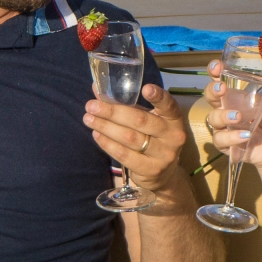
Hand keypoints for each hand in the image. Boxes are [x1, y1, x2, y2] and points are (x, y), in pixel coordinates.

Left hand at [83, 83, 189, 197]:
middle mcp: (173, 136)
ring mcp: (163, 155)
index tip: (146, 88)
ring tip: (88, 119)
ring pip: (129, 138)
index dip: (158, 96)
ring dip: (105, 127)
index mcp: (174, 118)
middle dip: (112, 112)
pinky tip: (96, 135)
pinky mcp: (151, 170)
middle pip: (140, 120)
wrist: (164, 173)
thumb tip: (97, 88)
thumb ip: (125, 104)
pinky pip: (124, 155)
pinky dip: (108, 144)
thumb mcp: (145, 119)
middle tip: (91, 106)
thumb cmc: (151, 137)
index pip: (168, 105)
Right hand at [204, 61, 261, 168]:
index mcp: (236, 93)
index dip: (214, 71)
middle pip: (210, 95)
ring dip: (223, 115)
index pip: (220, 78)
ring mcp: (224, 125)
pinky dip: (232, 137)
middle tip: (222, 88)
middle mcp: (226, 107)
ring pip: (212, 118)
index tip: (218, 67)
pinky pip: (220, 139)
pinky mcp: (226, 143)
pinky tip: (246, 135)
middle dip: (212, 90)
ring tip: (238, 116)